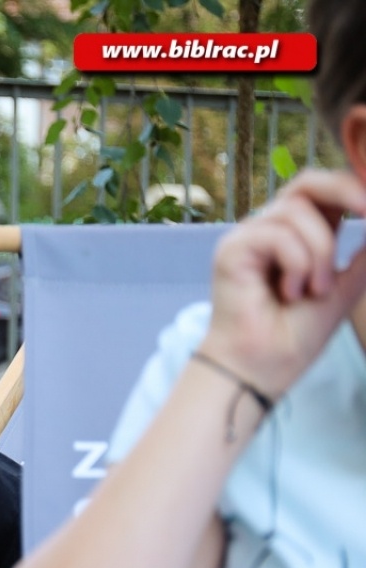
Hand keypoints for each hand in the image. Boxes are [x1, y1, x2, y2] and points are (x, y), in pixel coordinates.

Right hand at [199, 168, 365, 397]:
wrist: (263, 367)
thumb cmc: (295, 335)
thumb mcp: (348, 286)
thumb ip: (365, 253)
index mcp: (298, 236)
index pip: (325, 192)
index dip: (354, 190)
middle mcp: (270, 230)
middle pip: (307, 182)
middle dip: (344, 191)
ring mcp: (248, 238)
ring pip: (297, 212)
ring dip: (318, 252)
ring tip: (315, 290)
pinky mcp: (231, 250)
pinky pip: (276, 234)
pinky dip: (296, 262)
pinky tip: (289, 291)